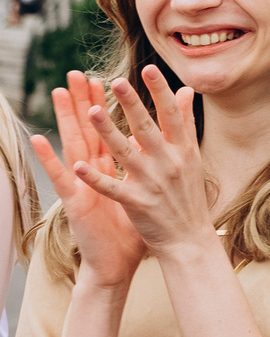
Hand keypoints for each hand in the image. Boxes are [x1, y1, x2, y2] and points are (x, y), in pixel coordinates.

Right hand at [29, 70, 147, 285]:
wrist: (119, 263)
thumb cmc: (133, 227)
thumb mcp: (147, 190)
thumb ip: (151, 165)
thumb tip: (162, 146)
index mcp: (113, 169)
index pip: (111, 130)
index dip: (109, 106)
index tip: (110, 77)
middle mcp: (96, 173)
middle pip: (89, 131)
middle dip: (84, 102)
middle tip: (78, 73)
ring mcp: (83, 185)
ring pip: (73, 146)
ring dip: (65, 119)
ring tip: (58, 93)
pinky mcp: (75, 202)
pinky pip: (62, 178)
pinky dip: (51, 159)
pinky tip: (40, 139)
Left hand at [58, 68, 227, 261]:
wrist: (190, 240)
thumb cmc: (188, 197)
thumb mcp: (193, 159)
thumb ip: (185, 125)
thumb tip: (187, 92)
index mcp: (183, 152)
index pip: (173, 116)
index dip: (161, 92)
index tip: (150, 70)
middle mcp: (169, 164)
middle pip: (148, 129)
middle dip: (132, 105)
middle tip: (117, 82)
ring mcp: (153, 184)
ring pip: (126, 153)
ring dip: (108, 132)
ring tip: (91, 112)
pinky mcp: (137, 203)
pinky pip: (112, 188)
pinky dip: (95, 178)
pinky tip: (77, 166)